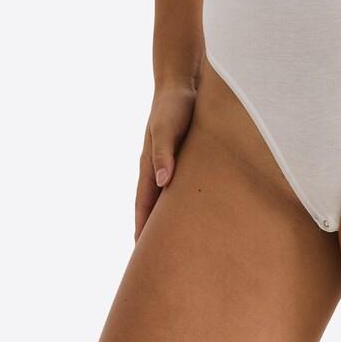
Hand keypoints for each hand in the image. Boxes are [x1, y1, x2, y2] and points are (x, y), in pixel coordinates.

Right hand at [134, 76, 197, 242]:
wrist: (184, 81)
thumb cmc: (174, 105)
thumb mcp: (166, 128)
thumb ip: (163, 152)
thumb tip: (162, 182)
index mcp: (150, 165)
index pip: (144, 206)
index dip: (143, 230)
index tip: (143, 257)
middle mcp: (159, 167)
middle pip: (154, 207)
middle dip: (155, 231)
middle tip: (162, 261)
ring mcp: (172, 162)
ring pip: (169, 198)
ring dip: (171, 218)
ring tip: (180, 243)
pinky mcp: (186, 155)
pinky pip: (183, 185)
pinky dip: (185, 201)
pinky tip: (197, 210)